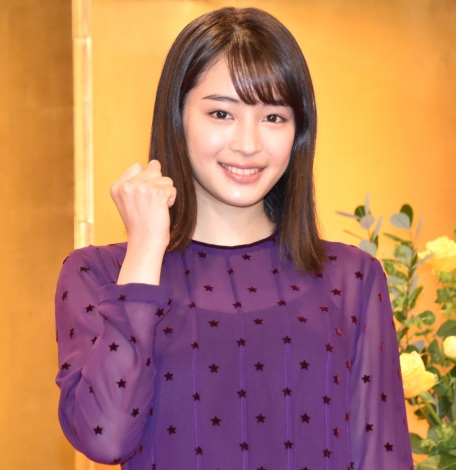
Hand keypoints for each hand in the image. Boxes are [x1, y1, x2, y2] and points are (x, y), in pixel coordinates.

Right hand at [111, 160, 176, 284]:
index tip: (142, 198)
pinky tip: (162, 210)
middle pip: (154, 171)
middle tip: (150, 205)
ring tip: (156, 208)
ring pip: (165, 179)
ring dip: (166, 193)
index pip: (138, 166)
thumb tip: (155, 163)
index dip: (146, 180)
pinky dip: (171, 200)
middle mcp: (127, 186)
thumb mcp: (133, 199)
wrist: (145, 242)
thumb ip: (141, 180)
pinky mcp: (155, 193)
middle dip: (158, 186)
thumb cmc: (141, 223)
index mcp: (117, 186)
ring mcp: (141, 188)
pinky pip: (172, 189)